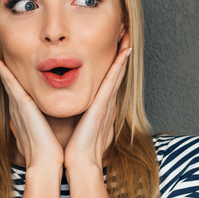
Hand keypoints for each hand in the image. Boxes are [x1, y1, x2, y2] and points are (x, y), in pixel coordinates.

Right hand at [0, 42, 63, 168]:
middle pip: (7, 79)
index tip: (2, 59)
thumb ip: (44, 122)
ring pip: (6, 78)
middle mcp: (17, 107)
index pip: (15, 87)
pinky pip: (9, 83)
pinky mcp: (21, 106)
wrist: (46, 163)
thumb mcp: (45, 131)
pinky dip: (1, 69)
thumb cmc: (49, 150)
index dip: (8, 73)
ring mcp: (17, 106)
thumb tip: (47, 119)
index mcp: (24, 112)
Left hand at [63, 31, 130, 170]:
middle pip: (116, 74)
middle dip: (122, 55)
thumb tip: (70, 110)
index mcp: (100, 108)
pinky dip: (119, 66)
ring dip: (124, 55)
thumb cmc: (77, 148)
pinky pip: (112, 81)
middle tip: (126, 35)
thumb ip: (78, 116)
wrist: (80, 162)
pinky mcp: (103, 106)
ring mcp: (107, 104)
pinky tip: (124, 52)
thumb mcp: (78, 127)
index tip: (116, 48)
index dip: (114, 64)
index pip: (108, 81)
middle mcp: (107, 103)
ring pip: (117, 73)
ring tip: (128, 37)